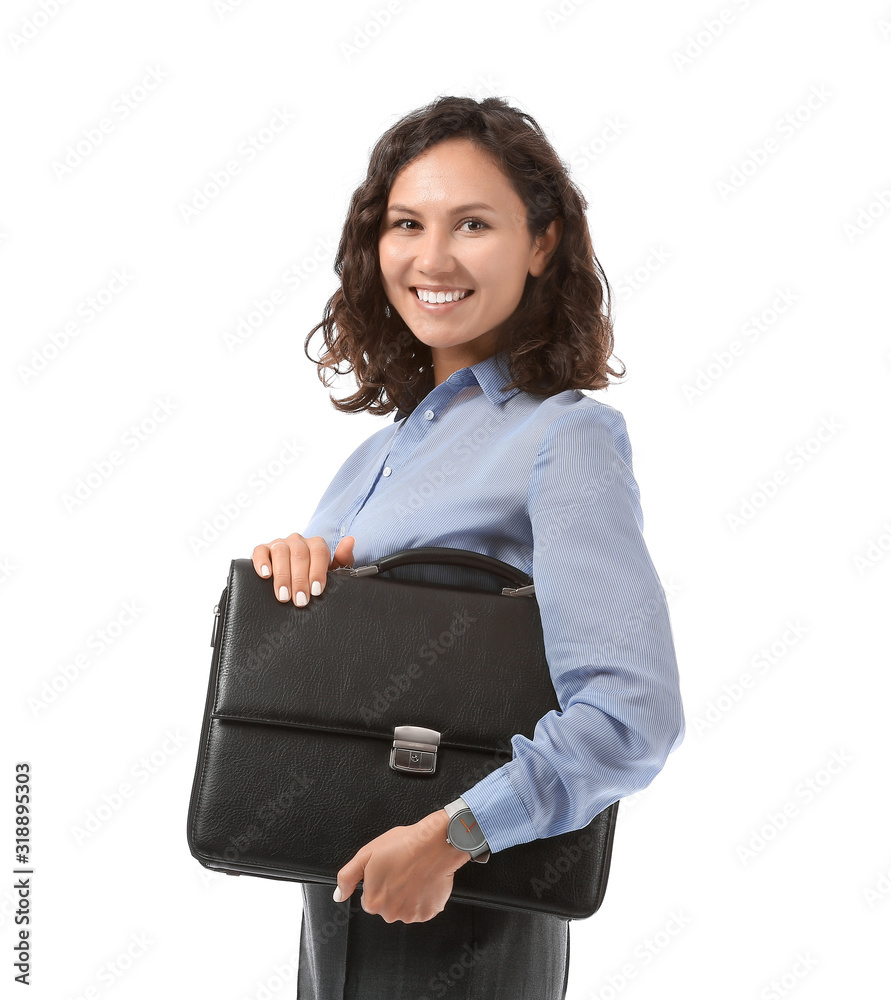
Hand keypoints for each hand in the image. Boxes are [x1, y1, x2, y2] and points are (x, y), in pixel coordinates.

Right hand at [251, 532, 354, 606]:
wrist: (294, 578)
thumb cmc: (314, 576)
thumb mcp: (332, 571)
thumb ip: (343, 559)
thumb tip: (350, 540)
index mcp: (316, 544)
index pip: (319, 551)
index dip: (318, 571)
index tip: (316, 591)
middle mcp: (298, 541)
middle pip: (299, 554)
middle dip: (300, 579)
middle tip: (300, 600)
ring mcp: (279, 543)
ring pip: (281, 552)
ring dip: (283, 576)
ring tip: (284, 596)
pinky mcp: (263, 550)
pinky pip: (260, 551)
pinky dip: (262, 562)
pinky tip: (265, 575)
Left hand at [334, 809, 471, 922]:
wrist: (435, 843)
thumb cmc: (403, 845)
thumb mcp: (366, 854)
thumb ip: (347, 877)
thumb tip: (338, 895)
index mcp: (373, 901)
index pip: (369, 898)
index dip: (377, 881)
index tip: (387, 869)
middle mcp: (391, 914)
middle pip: (387, 905)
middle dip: (392, 890)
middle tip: (400, 869)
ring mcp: (411, 915)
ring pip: (405, 907)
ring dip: (408, 895)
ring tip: (413, 873)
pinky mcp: (429, 912)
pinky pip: (423, 908)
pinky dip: (423, 897)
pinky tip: (423, 880)